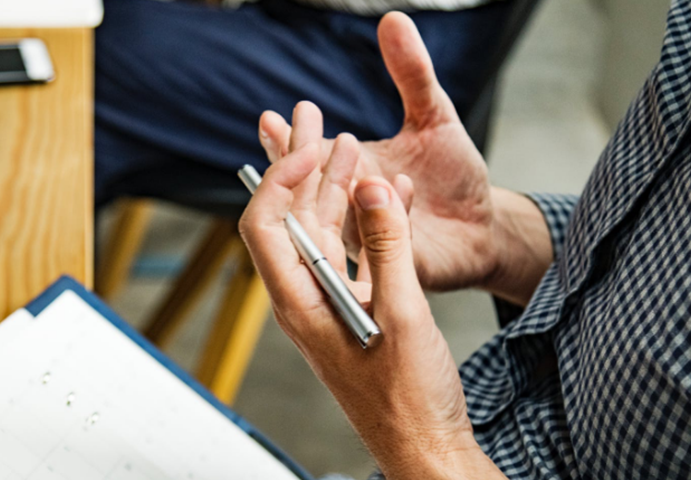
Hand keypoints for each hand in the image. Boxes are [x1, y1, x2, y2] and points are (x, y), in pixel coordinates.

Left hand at [239, 105, 504, 479]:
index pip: (265, 225)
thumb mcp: (403, 315)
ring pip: (325, 232)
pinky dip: (366, 221)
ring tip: (353, 144)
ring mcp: (331, 302)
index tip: (312, 149)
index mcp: (300, 302)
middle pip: (292, 219)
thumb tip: (372, 187)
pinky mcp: (356, 307)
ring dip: (337, 188)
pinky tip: (386, 196)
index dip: (279, 179)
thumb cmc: (408, 398)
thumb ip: (387, 247)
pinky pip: (354, 252)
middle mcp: (307, 298)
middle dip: (305, 166)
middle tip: (315, 120)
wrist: (426, 443)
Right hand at [258, 12, 495, 292]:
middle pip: (315, 191)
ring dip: (349, 193)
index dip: (286, 142)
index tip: (269, 119)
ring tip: (359, 168)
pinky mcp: (397, 263)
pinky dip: (389, 214)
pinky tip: (397, 187)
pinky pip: (385, 242)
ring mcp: (371, 239)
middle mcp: (353, 208)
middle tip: (299, 138)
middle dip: (304, 165)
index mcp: (352, 173)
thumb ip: (412, 74)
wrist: (485, 227)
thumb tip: (392, 19)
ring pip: (346, 218)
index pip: (310, 157)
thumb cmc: (453, 177)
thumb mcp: (435, 117)